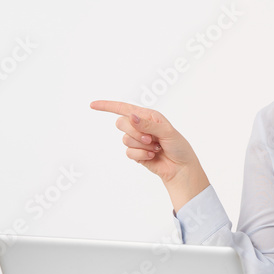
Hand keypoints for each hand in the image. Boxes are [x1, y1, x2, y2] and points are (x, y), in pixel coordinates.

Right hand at [90, 100, 209, 210]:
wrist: (180, 168)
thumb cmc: (178, 147)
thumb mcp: (167, 132)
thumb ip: (148, 124)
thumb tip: (131, 117)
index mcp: (148, 116)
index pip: (124, 108)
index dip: (107, 106)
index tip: (93, 105)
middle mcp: (140, 126)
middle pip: (121, 123)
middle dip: (134, 132)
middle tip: (150, 139)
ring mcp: (137, 140)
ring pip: (125, 139)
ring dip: (141, 145)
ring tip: (155, 148)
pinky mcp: (136, 153)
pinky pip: (129, 152)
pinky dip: (141, 155)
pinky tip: (152, 156)